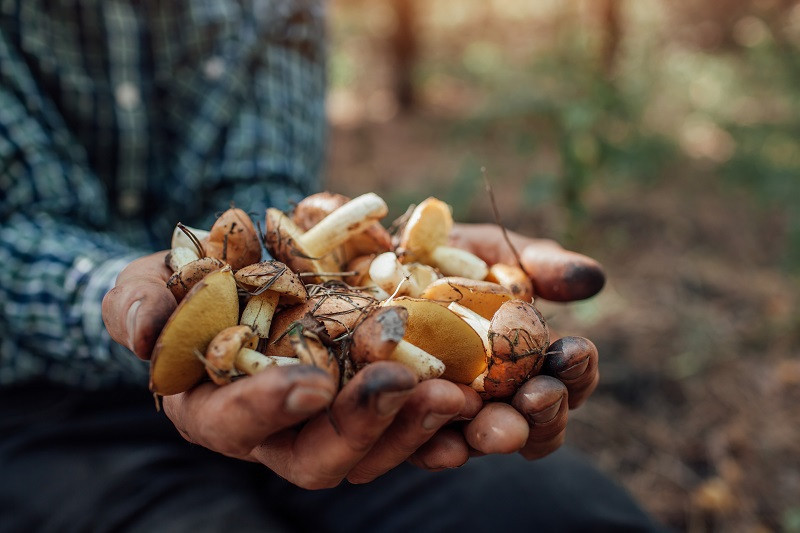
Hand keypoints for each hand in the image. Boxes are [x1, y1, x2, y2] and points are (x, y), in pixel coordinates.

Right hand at [102, 253, 472, 487]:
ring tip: (458, 391)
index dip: (271, 409)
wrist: (237, 277)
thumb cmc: (183, 288)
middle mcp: (280, 429)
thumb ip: (138, 305)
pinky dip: (444, 412)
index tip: (310, 382)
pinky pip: (413, 419)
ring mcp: (333, 417)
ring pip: (378, 446)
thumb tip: (142, 332)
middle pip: (322, 456)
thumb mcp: (149, 285)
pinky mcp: (374, 395)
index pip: (239, 425)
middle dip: (364, 427)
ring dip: (418, 425)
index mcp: (218, 411)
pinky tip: (478, 392)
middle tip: (408, 388)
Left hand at [405, 223, 601, 465]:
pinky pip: (424, 447)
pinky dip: (438, 447)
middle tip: (538, 396)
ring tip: (493, 426)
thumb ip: (540, 265)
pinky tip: (445, 442)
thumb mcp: (491, 251)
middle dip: (544, 413)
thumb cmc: (443, 256)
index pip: (567, 377)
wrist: (371, 261)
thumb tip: (593, 279)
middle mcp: (497, 394)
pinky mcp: (405, 423)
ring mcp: (453, 413)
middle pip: (537, 422)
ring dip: (497, 435)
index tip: (576, 349)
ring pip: (487, 441)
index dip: (579, 369)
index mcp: (528, 359)